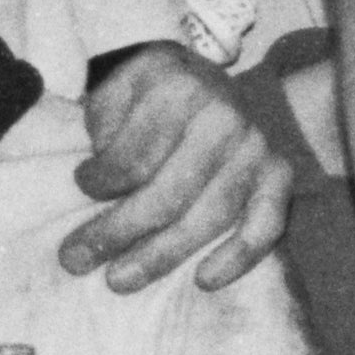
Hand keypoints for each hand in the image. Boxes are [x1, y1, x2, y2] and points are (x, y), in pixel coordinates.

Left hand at [62, 43, 294, 292]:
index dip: (99, 182)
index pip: (134, 157)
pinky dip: (239, 256)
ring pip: (208, 217)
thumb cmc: (147, 96)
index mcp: (179, 90)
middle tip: (76, 260)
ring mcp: (255, 148)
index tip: (80, 186)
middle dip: (117, 232)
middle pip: (167, 194)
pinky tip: (204, 280)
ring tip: (118, 280)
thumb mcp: (115, 93)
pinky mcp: (279, 174)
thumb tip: (92, 195)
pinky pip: (266, 224)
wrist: (199, 74)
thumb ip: (103, 134)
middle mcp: (224, 117)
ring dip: (161, 256)